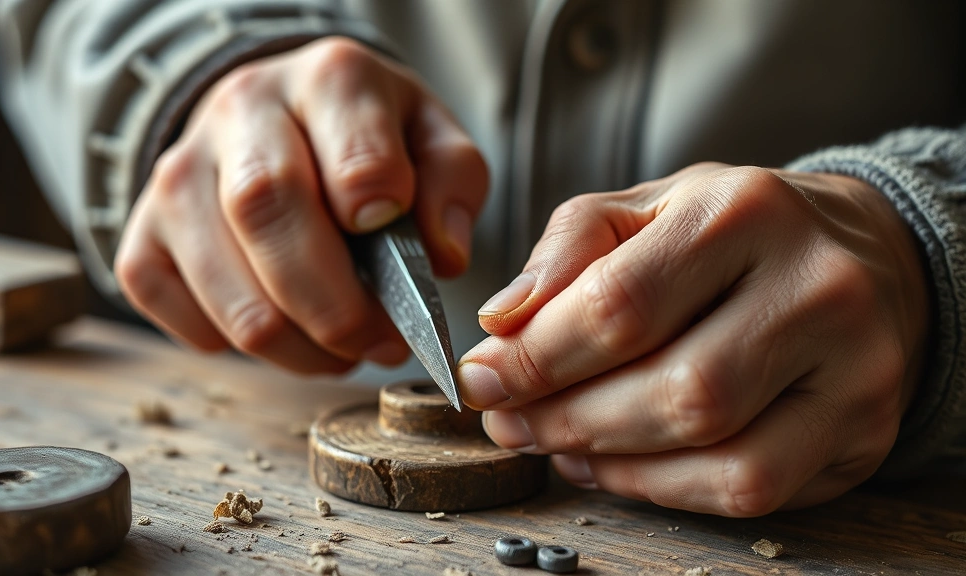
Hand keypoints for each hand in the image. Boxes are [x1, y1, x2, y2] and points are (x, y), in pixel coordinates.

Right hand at [114, 37, 487, 372]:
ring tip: (341, 347)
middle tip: (381, 344)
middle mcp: (240, 114)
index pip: (356, 161)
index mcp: (328, 80)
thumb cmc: (365, 138)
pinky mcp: (142, 235)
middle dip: (340, 313)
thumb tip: (442, 258)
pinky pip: (184, 320)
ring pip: (234, 299)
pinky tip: (279, 326)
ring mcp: (178, 176)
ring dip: (301, 350)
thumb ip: (452, 185)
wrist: (276, 118)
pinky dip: (239, 347)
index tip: (409, 270)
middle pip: (273, 221)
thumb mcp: (431, 138)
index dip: (382, 228)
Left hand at [458, 163, 928, 515]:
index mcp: (742, 209)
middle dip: (566, 417)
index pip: (619, 302)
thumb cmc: (732, 236)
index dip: (534, 358)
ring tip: (557, 443)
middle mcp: (813, 282)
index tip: (480, 379)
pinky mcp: (864, 428)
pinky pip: (749, 487)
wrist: (861, 256)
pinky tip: (618, 467)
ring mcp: (854, 362)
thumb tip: (500, 323)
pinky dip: (663, 489)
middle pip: (669, 385)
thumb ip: (568, 251)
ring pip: (711, 445)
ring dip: (609, 460)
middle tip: (510, 422)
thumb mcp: (645, 208)